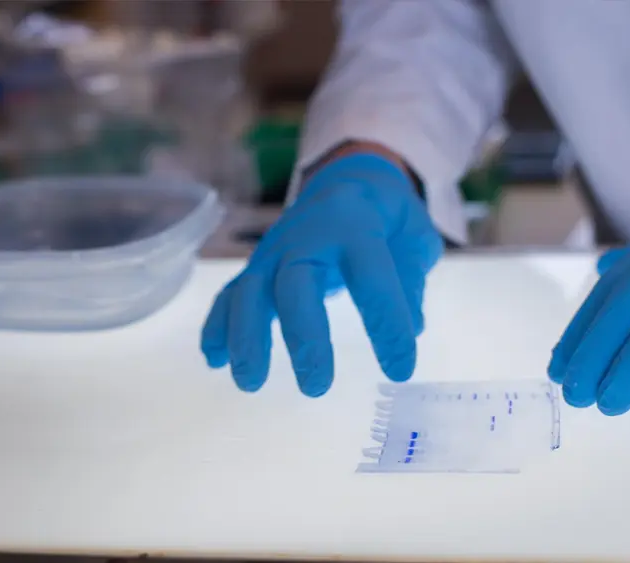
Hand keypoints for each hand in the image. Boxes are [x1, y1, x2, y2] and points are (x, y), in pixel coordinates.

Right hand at [200, 152, 442, 396]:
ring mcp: (275, 251)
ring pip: (250, 290)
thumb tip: (410, 326)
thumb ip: (411, 276)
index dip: (386, 323)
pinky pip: (230, 294)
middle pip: (294, 282)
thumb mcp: (415, 234)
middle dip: (302, 336)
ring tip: (251, 382)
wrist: (347, 179)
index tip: (400, 370)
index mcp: (355, 223)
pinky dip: (218, 326)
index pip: (371, 275)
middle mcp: (307, 235)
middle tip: (316, 386)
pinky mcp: (256, 266)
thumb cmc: (386, 216)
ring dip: (246, 337)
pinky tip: (215, 360)